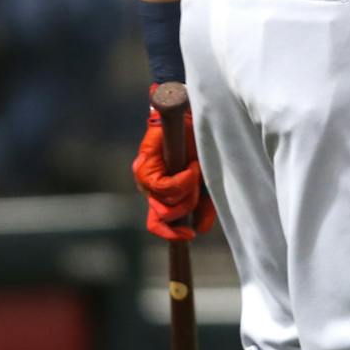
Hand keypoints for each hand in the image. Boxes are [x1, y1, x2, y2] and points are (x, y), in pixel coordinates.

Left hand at [131, 101, 215, 241]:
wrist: (193, 115)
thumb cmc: (200, 145)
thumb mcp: (205, 181)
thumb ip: (203, 205)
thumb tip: (201, 229)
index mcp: (160, 193)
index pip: (157, 223)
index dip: (172, 234)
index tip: (190, 235)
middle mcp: (148, 187)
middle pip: (162, 217)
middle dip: (186, 208)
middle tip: (198, 189)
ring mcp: (144, 176)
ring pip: (165, 204)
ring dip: (187, 191)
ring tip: (196, 169)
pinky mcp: (145, 163)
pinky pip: (164, 186)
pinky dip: (183, 179)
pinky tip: (193, 166)